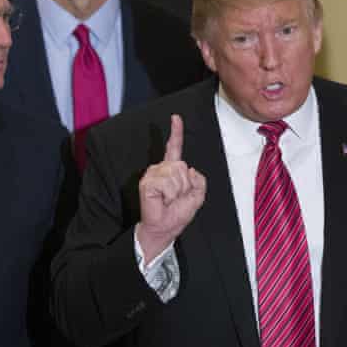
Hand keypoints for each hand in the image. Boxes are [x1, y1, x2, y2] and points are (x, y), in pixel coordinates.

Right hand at [136, 114, 205, 260]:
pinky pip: (167, 182)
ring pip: (175, 173)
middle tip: (176, 198)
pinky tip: (163, 200)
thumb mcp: (197, 196)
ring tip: (169, 200)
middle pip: (182, 165)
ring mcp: (153, 174)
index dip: (176, 132)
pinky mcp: (147, 182)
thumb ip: (199, 180)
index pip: (174, 148)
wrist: (165, 228)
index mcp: (173, 170)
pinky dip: (170, 194)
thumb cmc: (177, 214)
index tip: (176, 118)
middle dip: (185, 185)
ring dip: (177, 191)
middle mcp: (161, 169)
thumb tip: (190, 169)